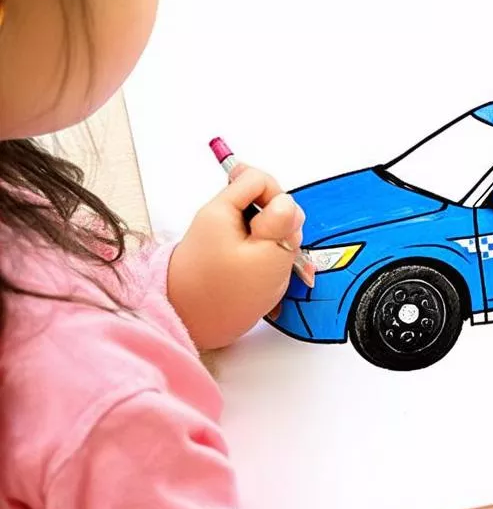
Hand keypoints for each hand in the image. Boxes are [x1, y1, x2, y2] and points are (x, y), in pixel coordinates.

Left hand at [167, 165, 304, 349]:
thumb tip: (287, 202)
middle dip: (281, 227)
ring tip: (275, 272)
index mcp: (222, 210)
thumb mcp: (266, 257)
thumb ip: (282, 224)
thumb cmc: (225, 296)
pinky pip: (256, 245)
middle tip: (280, 256)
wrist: (189, 329)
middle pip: (264, 203)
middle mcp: (220, 218)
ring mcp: (223, 237)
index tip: (281, 229)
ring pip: (264, 226)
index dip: (279, 198)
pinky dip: (268, 258)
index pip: (259, 179)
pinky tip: (270, 278)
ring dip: (277, 246)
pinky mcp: (227, 255)